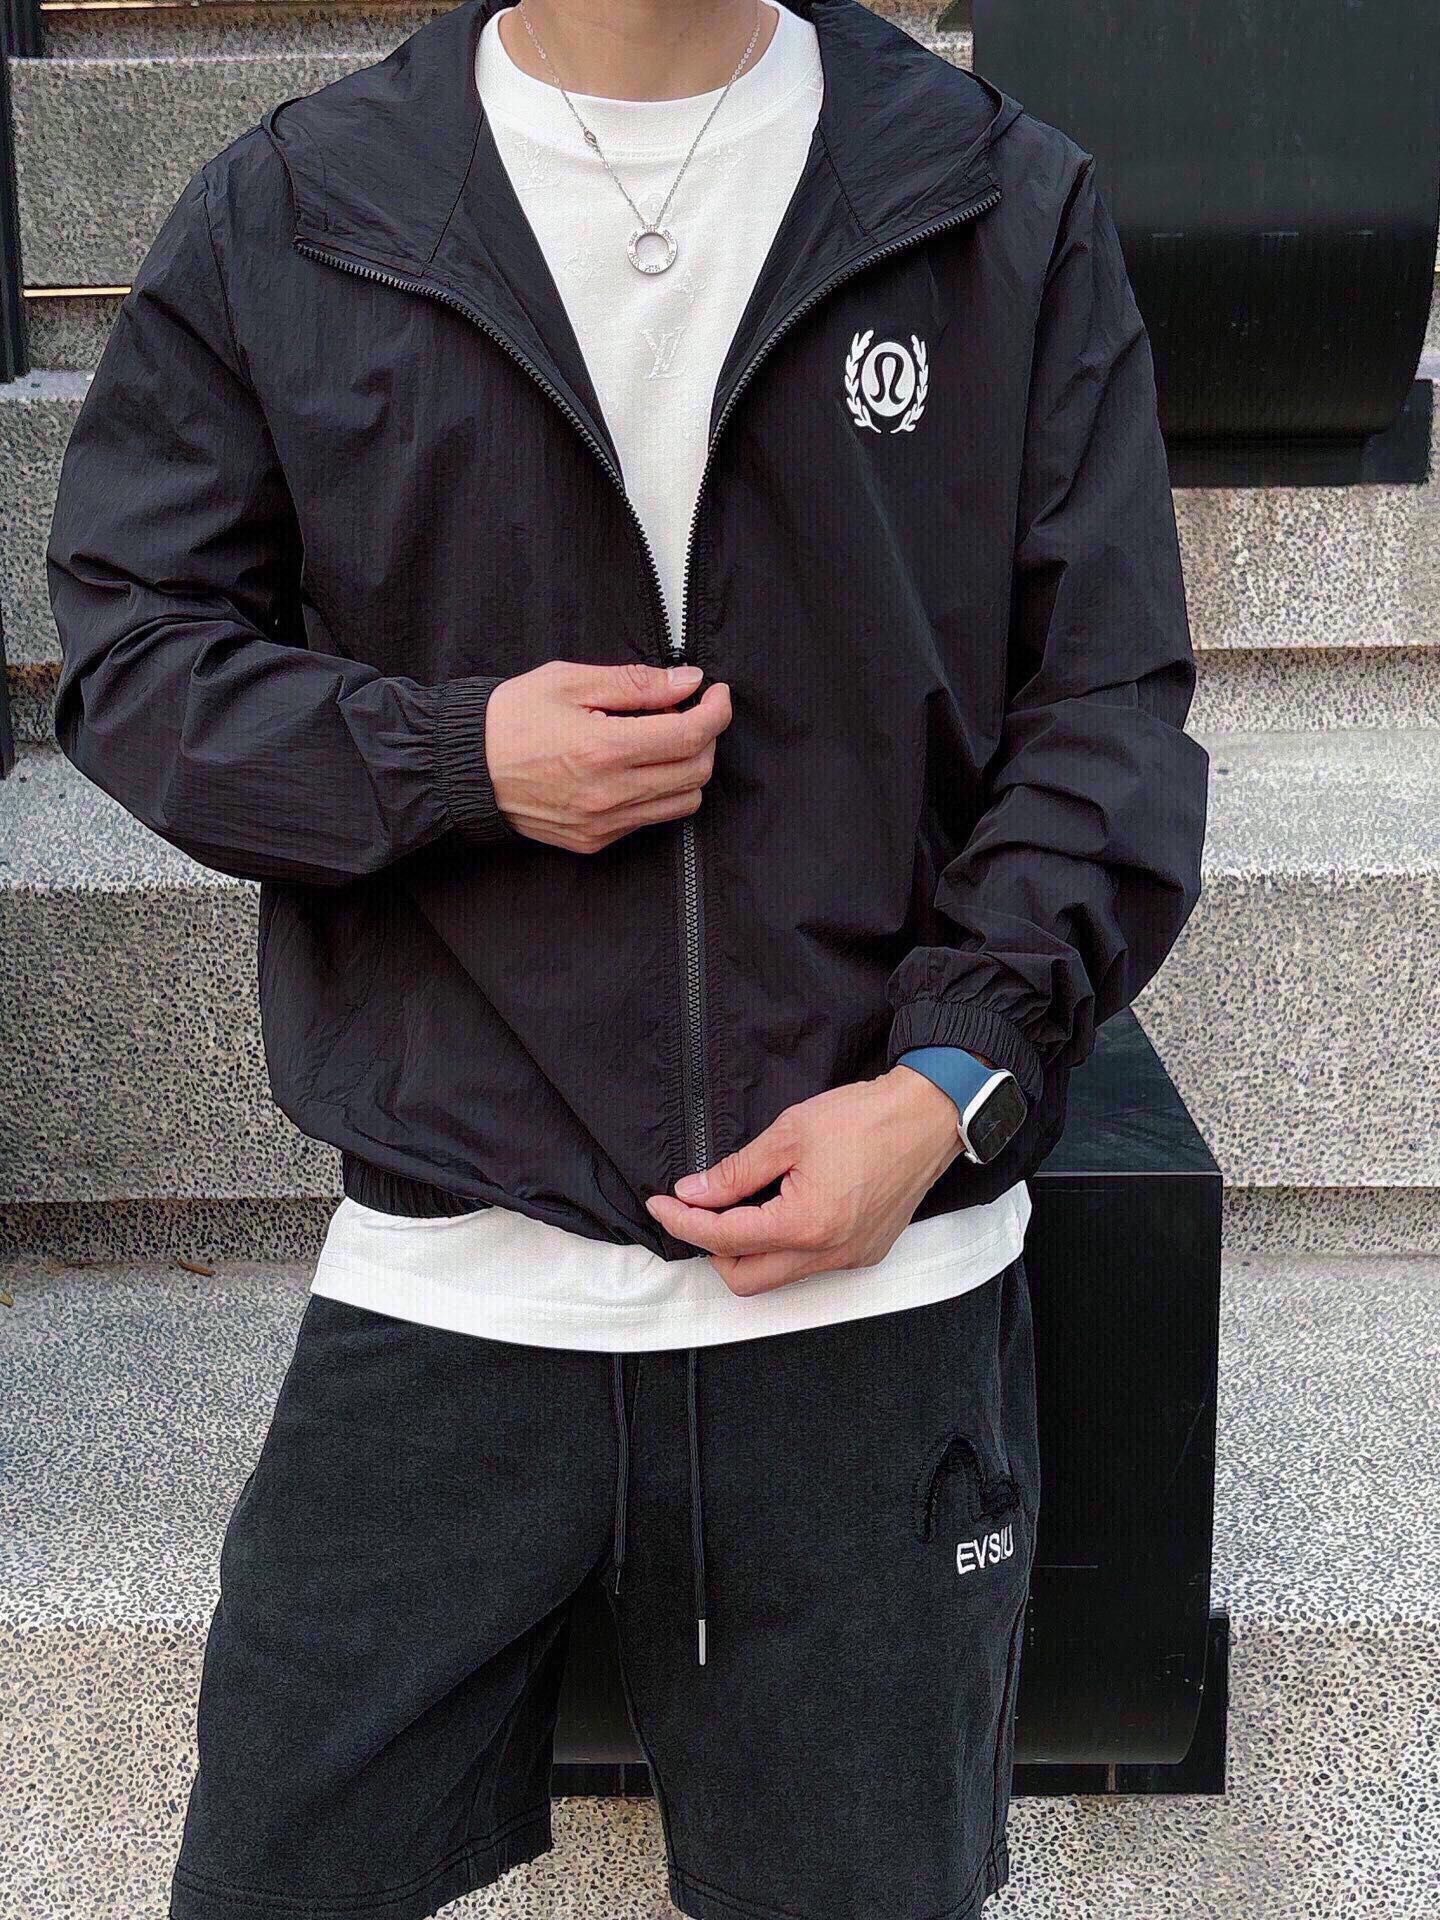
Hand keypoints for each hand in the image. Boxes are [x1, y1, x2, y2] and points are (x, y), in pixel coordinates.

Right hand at [486, 660, 731, 852]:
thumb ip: (635, 683)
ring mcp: (603, 824)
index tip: (715, 692)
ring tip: (664, 740)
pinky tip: (635, 767)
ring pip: (682, 803)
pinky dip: (658, 792)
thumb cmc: (510, 718)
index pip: (691, 736)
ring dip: (688, 768)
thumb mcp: (569, 681)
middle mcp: (609, 795)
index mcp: (604, 749)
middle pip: (697, 772)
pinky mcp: (594, 841)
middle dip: (706, 737)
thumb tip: (687, 681)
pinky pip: (649, 820)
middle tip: (688, 711)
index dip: (715, 710)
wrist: (462, 768)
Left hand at [644, 1066, 966, 1294]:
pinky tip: (779, 1210)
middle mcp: (829, 1254)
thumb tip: (694, 1192)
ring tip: (737, 1207)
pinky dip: (783, 1247)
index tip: (661, 1203)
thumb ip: (736, 1170)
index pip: (724, 1239)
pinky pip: (810, 1266)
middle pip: (746, 1280)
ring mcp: (851, 1258)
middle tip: (697, 1212)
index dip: (683, 1222)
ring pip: (778, 1277)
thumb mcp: (789, 1133)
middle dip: (712, 1251)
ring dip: (748, 1251)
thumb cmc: (865, 1117)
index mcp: (806, 1225)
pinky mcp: (866, 1252)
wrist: (929, 1117)